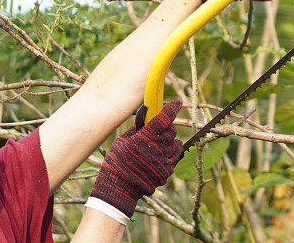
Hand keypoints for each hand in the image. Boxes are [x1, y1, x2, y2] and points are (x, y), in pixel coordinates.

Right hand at [90, 100, 182, 217]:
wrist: (119, 189)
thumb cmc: (116, 163)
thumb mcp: (121, 142)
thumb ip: (136, 127)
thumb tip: (146, 113)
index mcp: (143, 138)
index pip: (163, 118)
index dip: (172, 109)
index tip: (177, 103)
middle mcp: (156, 148)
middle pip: (171, 130)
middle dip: (167, 127)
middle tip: (159, 130)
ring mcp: (164, 160)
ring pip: (175, 143)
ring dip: (169, 141)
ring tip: (157, 146)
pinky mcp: (168, 171)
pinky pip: (175, 156)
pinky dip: (170, 153)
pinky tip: (158, 156)